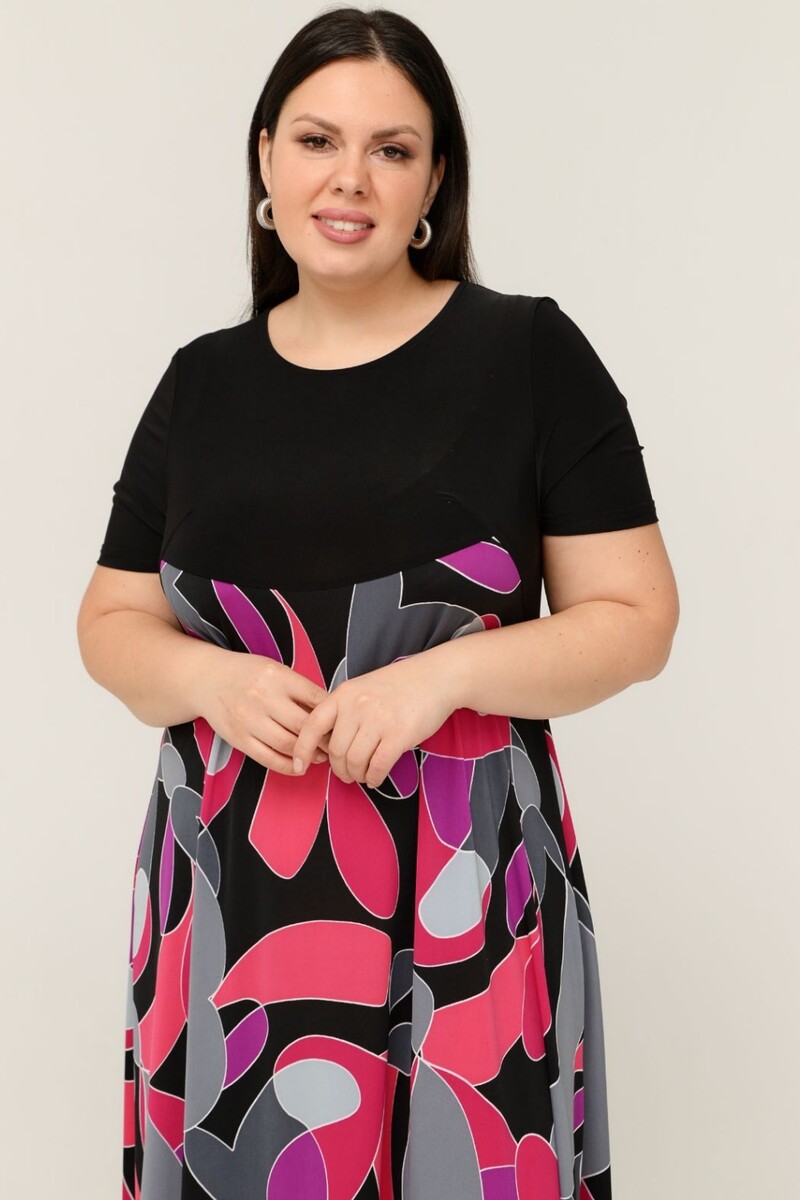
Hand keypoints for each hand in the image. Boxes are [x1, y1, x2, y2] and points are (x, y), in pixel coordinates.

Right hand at [197, 653, 331, 772]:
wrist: (208, 680)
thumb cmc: (248, 674)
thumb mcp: (275, 670)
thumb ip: (299, 688)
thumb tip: (330, 712)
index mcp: (277, 676)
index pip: (315, 698)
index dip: (332, 715)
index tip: (342, 724)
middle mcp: (263, 697)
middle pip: (304, 725)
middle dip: (325, 739)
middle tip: (337, 745)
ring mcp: (249, 720)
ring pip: (288, 744)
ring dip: (309, 754)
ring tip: (321, 756)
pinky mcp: (239, 738)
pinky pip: (268, 758)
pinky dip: (288, 766)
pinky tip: (299, 766)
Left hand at [291, 651, 458, 788]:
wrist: (436, 677)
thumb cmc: (399, 686)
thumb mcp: (362, 689)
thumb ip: (344, 711)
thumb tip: (326, 745)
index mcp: (343, 694)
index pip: (311, 725)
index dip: (301, 750)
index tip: (299, 766)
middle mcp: (357, 706)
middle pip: (335, 751)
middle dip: (339, 769)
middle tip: (347, 774)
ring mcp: (378, 720)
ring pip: (355, 762)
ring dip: (357, 775)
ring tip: (363, 775)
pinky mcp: (399, 734)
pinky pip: (377, 766)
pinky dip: (374, 778)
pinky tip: (376, 777)